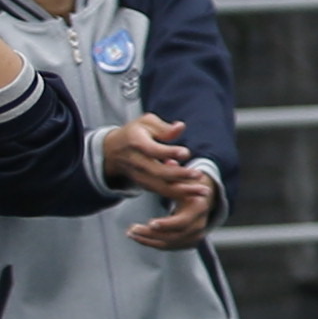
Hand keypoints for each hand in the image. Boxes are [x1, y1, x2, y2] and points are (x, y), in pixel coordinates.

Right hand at [102, 117, 216, 251]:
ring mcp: (139, 175)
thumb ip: (163, 127)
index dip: (169, 152)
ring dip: (182, 190)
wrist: (112, 151)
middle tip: (199, 174)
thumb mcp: (146, 123)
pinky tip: (194, 195)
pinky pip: (160, 191)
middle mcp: (136, 162)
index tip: (186, 153)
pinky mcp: (144, 184)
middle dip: (179, 175)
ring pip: (160, 186)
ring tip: (203, 191)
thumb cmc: (135, 133)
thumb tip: (180, 127)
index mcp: (136, 143)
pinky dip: (176, 195)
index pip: (153, 150)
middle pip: (157, 172)